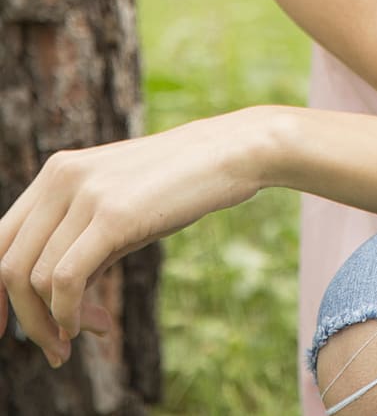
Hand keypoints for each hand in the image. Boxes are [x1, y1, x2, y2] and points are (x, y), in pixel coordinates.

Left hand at [0, 115, 258, 367]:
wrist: (227, 154)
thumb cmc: (176, 186)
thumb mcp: (117, 212)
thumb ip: (80, 246)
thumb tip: (55, 311)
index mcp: (57, 172)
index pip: (0, 240)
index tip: (6, 329)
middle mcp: (61, 178)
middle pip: (9, 264)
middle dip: (25, 318)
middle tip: (56, 348)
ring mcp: (85, 194)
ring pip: (34, 278)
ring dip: (53, 324)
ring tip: (89, 333)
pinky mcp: (112, 214)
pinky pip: (64, 280)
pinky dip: (67, 315)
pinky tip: (91, 326)